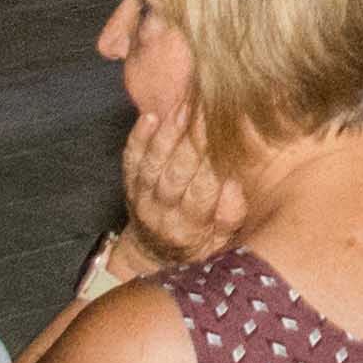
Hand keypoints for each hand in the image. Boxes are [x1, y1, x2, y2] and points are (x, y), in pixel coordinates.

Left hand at [116, 97, 250, 271]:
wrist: (151, 254)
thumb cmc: (196, 244)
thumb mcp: (221, 244)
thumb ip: (230, 217)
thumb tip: (233, 185)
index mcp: (188, 228)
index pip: (201, 191)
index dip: (212, 164)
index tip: (227, 137)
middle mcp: (161, 212)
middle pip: (176, 173)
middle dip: (193, 141)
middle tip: (208, 110)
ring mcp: (142, 197)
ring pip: (152, 163)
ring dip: (168, 134)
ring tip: (185, 107)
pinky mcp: (130, 184)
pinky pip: (130, 160)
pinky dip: (138, 138)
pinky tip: (149, 117)